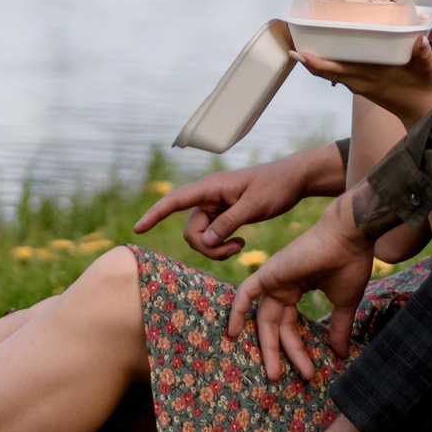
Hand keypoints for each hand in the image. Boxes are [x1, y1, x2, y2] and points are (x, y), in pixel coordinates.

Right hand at [134, 145, 339, 258]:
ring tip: (241, 246)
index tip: (138, 229)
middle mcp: (208, 196)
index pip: (174, 201)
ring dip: (217, 248)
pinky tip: (241, 242)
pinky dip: (222, 245)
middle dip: (206, 247)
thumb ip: (228, 223)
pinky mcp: (223, 214)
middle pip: (190, 230)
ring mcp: (215, 206)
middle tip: (236, 250)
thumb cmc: (275, 187)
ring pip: (201, 236)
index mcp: (211, 187)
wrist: (293, 181)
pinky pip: (212, 236)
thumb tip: (204, 240)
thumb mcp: (254, 206)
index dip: (154, 214)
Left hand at [227, 190, 376, 379]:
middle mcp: (283, 286)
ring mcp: (274, 279)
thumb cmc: (350, 264)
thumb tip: (341, 354)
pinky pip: (246, 294)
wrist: (351, 238)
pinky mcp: (268, 273)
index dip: (297, 349)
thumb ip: (338, 327)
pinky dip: (237, 311)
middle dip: (278, 354)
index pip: (290, 325)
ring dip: (267, 346)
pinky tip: (233, 334)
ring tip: (274, 374)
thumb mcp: (344, 303)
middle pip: (275, 326)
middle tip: (280, 379)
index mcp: (298, 289)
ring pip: (264, 319)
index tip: (310, 371)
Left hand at [295, 36, 431, 125]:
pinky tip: (323, 57)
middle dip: (310, 62)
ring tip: (301, 49)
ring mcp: (361, 85)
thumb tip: (420, 41)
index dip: (319, 63)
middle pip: (329, 73)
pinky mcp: (364, 86)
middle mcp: (362, 82)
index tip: (302, 54)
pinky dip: (328, 67)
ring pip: (332, 75)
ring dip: (316, 65)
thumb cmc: (425, 88)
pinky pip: (340, 76)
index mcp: (373, 77)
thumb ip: (424, 56)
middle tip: (291, 47)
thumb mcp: (428, 71)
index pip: (340, 70)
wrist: (424, 112)